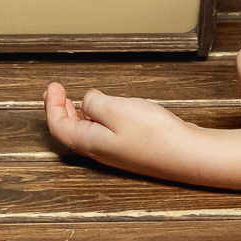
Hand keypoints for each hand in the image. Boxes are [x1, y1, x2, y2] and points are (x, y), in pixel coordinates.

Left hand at [44, 82, 203, 176]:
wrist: (188, 155)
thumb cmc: (155, 134)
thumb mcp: (117, 109)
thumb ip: (94, 103)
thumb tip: (86, 102)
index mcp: (90, 142)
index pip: (58, 125)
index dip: (51, 105)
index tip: (53, 86)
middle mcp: (101, 151)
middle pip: (70, 131)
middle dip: (60, 111)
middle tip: (56, 93)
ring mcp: (117, 151)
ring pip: (87, 132)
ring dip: (78, 114)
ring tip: (75, 101)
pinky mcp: (133, 148)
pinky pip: (105, 133)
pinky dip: (97, 119)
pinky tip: (106, 111)